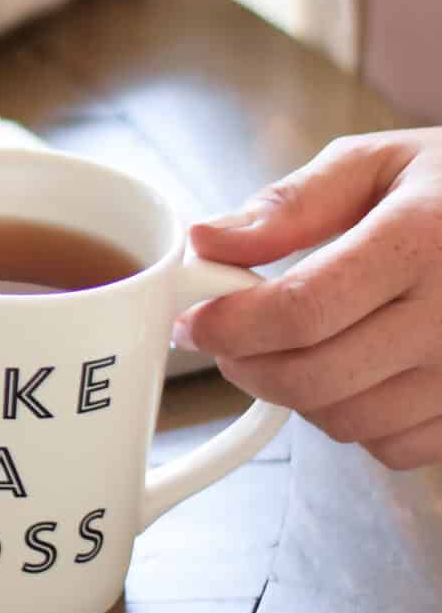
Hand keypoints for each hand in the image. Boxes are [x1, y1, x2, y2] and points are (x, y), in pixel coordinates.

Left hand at [182, 130, 441, 469]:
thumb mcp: (379, 163)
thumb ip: (290, 204)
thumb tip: (207, 241)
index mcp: (422, 241)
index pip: (300, 310)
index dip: (230, 326)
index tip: (193, 320)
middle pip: (315, 377)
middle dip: (247, 365)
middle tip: (225, 339)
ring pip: (348, 422)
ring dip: (297, 394)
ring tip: (290, 348)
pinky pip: (395, 448)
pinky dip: (355, 421)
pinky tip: (355, 372)